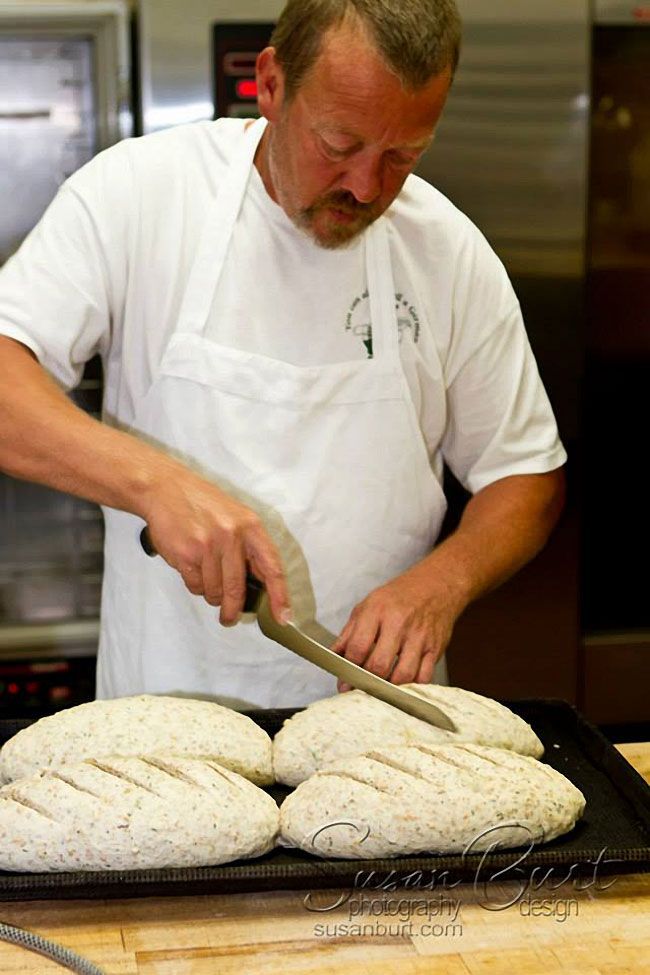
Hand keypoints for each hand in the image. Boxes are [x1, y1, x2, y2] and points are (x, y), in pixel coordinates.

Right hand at [142, 466, 289, 625]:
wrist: (166, 489)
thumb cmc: (204, 505)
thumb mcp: (237, 518)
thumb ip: (250, 548)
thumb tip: (261, 585)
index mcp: (251, 527)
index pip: (272, 568)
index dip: (279, 596)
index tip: (283, 617)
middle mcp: (231, 536)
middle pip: (237, 589)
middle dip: (233, 610)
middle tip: (229, 619)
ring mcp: (208, 546)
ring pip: (214, 591)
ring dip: (210, 593)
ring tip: (204, 576)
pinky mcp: (186, 555)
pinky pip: (195, 586)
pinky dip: (195, 585)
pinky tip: (191, 568)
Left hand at [331, 569, 463, 689]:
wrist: (435, 586)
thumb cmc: (397, 598)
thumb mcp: (367, 606)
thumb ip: (349, 634)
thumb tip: (334, 659)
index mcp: (376, 611)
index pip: (358, 647)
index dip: (348, 670)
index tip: (344, 683)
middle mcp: (398, 623)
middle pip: (379, 665)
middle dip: (367, 682)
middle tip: (362, 689)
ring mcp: (419, 636)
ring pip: (403, 675)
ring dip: (390, 688)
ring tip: (381, 689)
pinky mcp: (436, 647)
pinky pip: (424, 677)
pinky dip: (412, 686)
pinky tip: (403, 683)